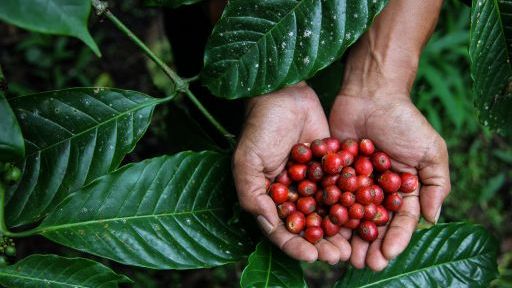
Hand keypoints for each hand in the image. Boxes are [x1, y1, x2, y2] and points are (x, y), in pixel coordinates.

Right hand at [233, 82, 350, 263]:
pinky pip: (341, 188)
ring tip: (354, 244)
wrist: (285, 93)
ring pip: (327, 211)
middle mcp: (291, 193)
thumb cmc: (260, 126)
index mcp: (269, 196)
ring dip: (340, 229)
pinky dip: (352, 201)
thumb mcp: (247, 161)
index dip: (295, 244)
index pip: (281, 229)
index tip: (311, 255)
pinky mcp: (330, 167)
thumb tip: (269, 224)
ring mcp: (312, 181)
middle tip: (339, 256)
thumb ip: (252, 194)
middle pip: (307, 225)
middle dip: (322, 242)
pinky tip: (365, 213)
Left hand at [329, 91, 449, 270]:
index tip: (388, 255)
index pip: (401, 220)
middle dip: (370, 245)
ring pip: (350, 216)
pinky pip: (330, 196)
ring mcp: (354, 183)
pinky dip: (327, 213)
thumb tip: (434, 219)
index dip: (396, 238)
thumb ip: (436, 184)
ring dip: (348, 237)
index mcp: (402, 190)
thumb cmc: (405, 121)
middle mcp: (377, 191)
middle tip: (363, 264)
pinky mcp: (333, 173)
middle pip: (373, 224)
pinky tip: (323, 230)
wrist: (371, 95)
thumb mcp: (430, 151)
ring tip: (343, 256)